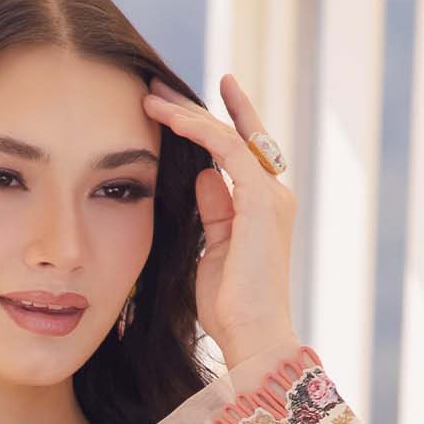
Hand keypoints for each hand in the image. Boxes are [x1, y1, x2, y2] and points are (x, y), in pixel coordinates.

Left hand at [141, 71, 301, 373]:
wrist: (252, 335)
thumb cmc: (231, 308)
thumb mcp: (214, 250)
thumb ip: (213, 211)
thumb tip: (203, 176)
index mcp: (262, 208)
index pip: (238, 153)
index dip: (215, 123)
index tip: (184, 104)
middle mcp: (272, 194)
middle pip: (233, 136)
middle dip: (194, 110)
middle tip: (158, 89)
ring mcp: (270, 194)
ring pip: (225, 135)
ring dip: (186, 113)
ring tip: (151, 97)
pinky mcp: (259, 199)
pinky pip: (224, 149)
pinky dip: (195, 129)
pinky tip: (168, 117)